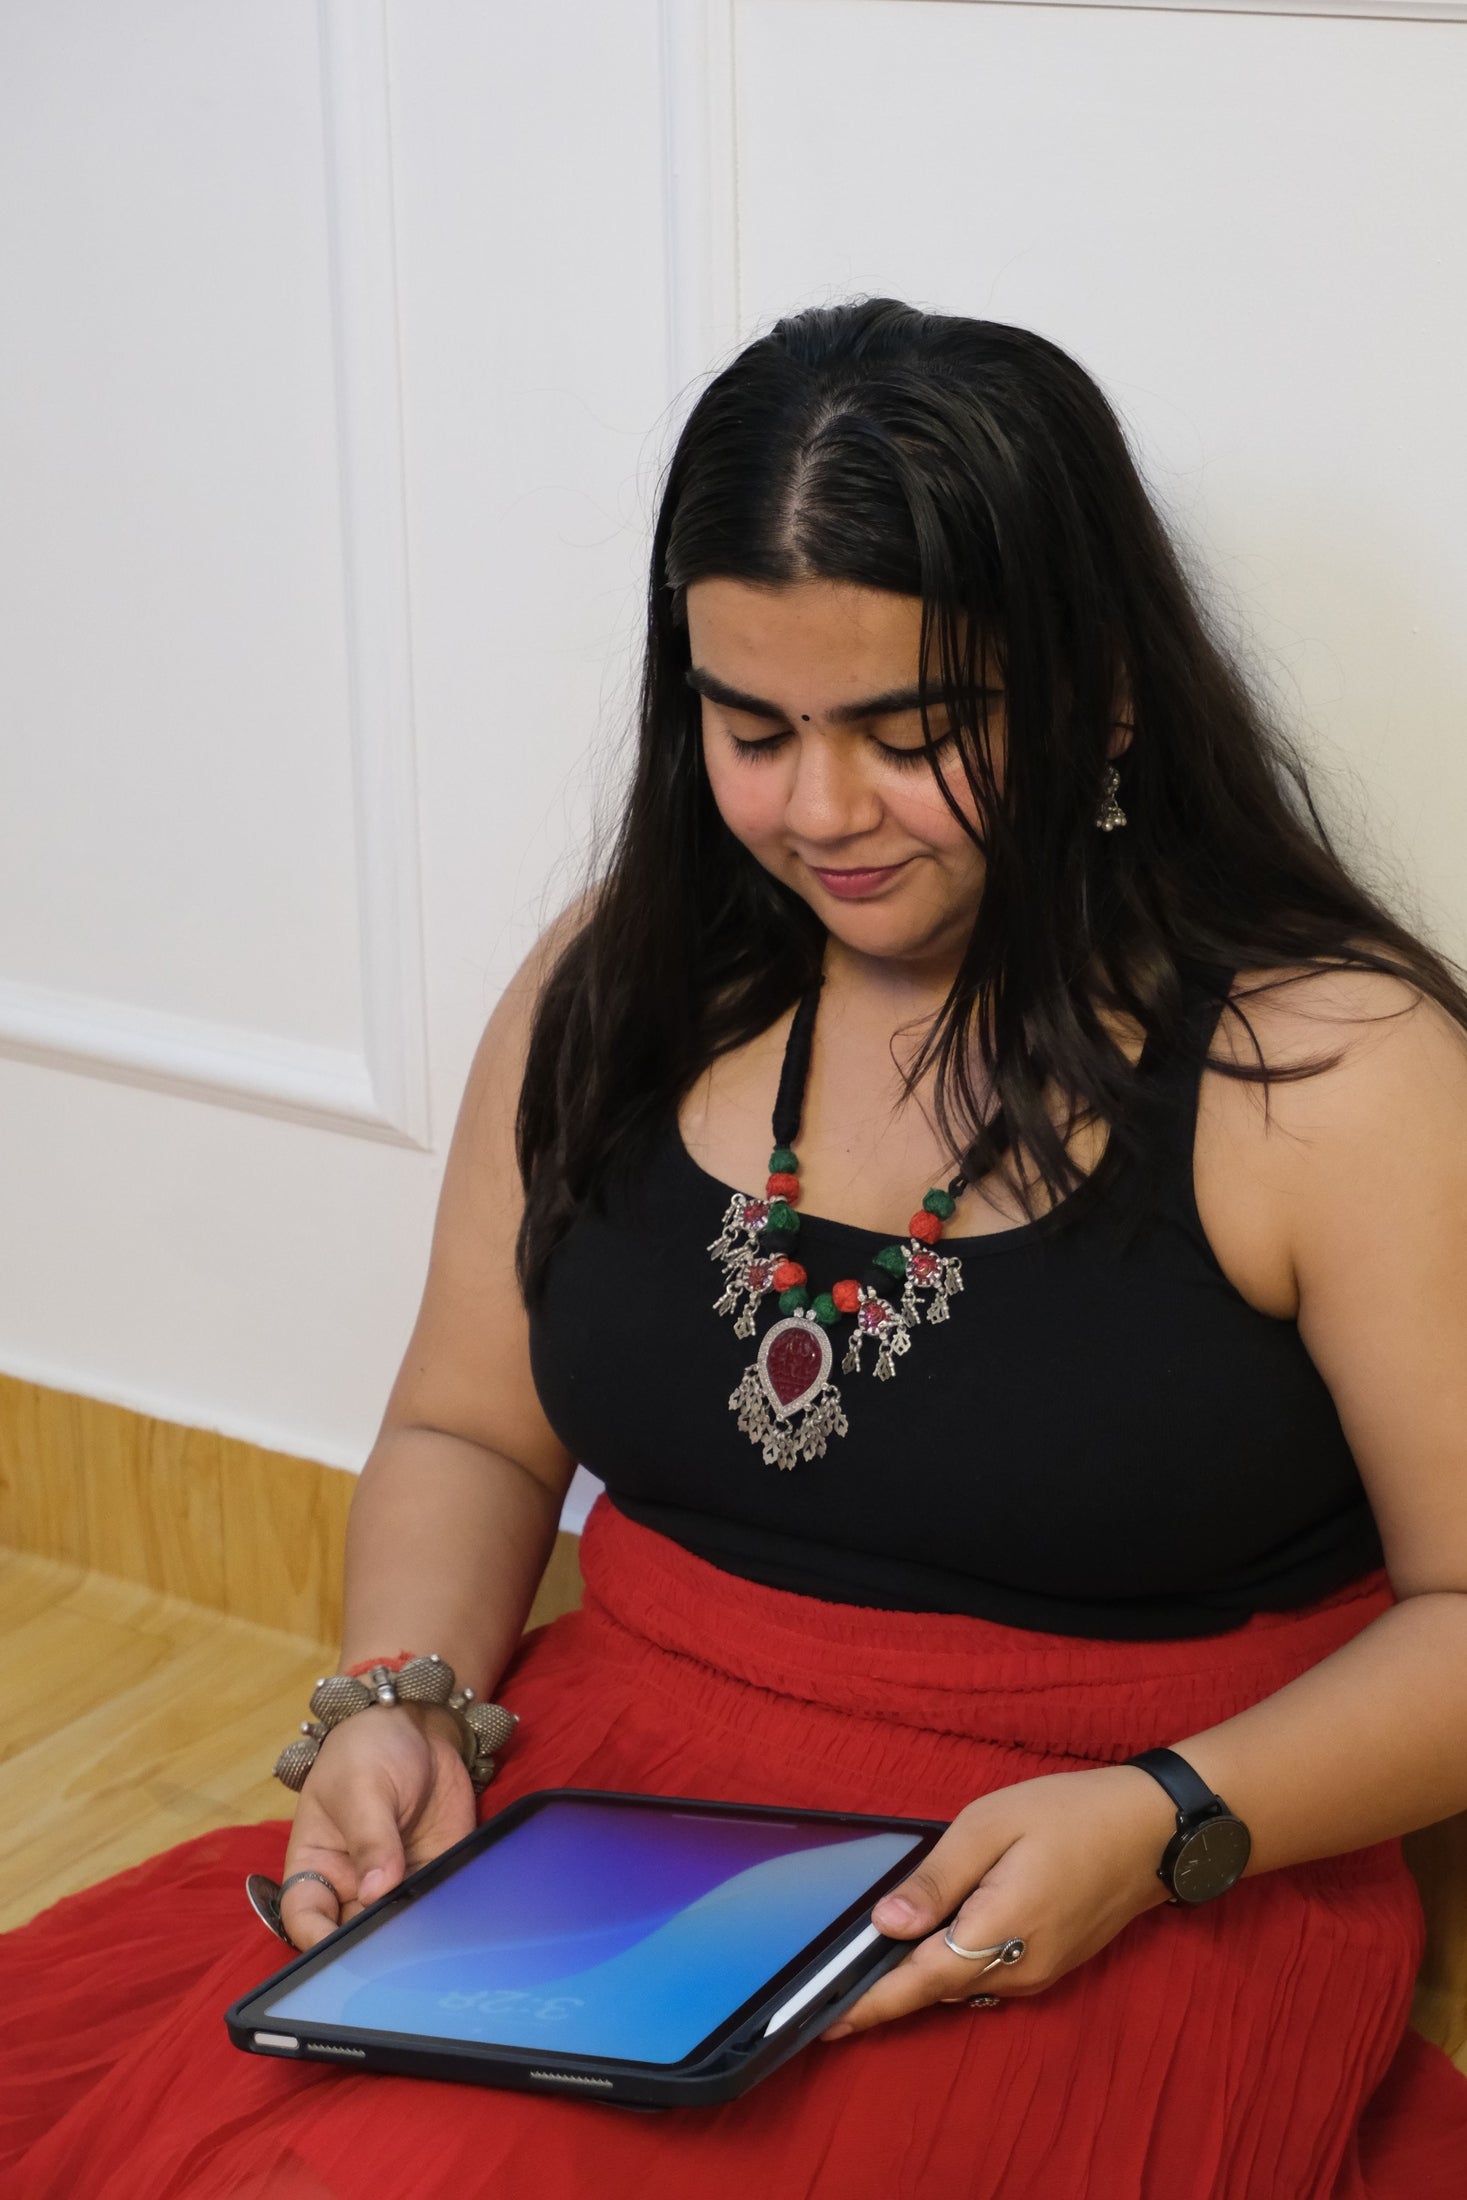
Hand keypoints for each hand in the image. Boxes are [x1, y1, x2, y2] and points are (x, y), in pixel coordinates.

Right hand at [278, 1704, 476, 1948]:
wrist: (422, 1723)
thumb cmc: (369, 1748)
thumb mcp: (362, 1786)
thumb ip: (370, 1838)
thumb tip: (376, 1891)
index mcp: (317, 1864)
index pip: (305, 1917)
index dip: (316, 1940)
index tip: (337, 1955)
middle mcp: (352, 1884)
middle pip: (350, 1934)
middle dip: (367, 1949)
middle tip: (391, 1953)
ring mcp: (395, 1882)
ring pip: (395, 1928)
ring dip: (409, 1938)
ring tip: (426, 1942)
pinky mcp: (434, 1872)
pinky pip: (435, 1905)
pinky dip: (443, 1915)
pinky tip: (454, 1920)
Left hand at [822, 1766, 1177, 2039]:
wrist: (1153, 1830)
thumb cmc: (1071, 1814)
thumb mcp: (991, 1825)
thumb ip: (937, 1878)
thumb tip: (887, 1922)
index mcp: (1000, 1931)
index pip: (919, 1981)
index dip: (869, 2004)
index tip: (824, 2023)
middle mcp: (1020, 1969)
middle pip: (935, 1988)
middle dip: (884, 1992)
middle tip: (828, 1992)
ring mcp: (1038, 1974)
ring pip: (961, 1983)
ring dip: (917, 1978)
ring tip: (867, 1967)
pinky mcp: (1050, 1966)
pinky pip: (986, 1975)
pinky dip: (951, 1965)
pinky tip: (930, 1944)